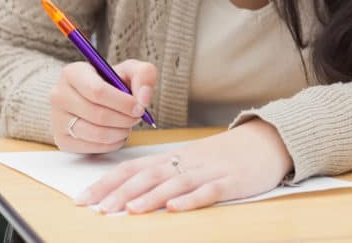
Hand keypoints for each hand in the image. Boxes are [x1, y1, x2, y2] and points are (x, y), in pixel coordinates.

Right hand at [50, 59, 156, 153]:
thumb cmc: (114, 82)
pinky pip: (92, 147)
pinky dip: (112, 143)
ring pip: (96, 133)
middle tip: (137, 117)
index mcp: (72, 73)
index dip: (123, 102)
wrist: (97, 98)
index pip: (97, 91)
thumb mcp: (131, 70)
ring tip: (128, 124)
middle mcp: (59, 95)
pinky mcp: (62, 140)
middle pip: (98, 114)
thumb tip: (143, 99)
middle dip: (125, 118)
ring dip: (121, 132)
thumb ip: (144, 75)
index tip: (139, 107)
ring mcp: (57, 120)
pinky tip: (118, 133)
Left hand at [76, 119, 292, 213]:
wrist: (269, 140)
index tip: (82, 198)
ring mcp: (209, 171)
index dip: (107, 182)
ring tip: (130, 210)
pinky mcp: (231, 182)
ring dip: (151, 196)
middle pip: (149, 175)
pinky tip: (175, 208)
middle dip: (121, 192)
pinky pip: (209, 191)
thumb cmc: (227, 155)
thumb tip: (129, 191)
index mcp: (175, 156)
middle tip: (98, 208)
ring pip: (175, 182)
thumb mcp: (193, 159)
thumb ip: (166, 172)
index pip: (133, 167)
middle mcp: (187, 162)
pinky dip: (191, 199)